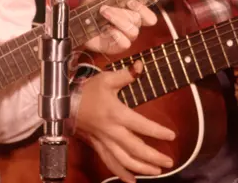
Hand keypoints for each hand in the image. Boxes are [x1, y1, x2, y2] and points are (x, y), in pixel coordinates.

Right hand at [74, 62, 175, 182]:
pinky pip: (110, 163)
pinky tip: (132, 180)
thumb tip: (141, 66)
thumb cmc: (87, 90)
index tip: (172, 136)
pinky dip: (121, 173)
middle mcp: (112, 131)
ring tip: (156, 171)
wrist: (64, 103)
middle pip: (135, 149)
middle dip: (154, 157)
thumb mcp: (106, 79)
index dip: (158, 132)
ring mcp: (104, 141)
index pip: (141, 125)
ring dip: (141, 168)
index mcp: (116, 113)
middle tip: (169, 162)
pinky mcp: (97, 146)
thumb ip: (125, 75)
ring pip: (124, 160)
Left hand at [81, 0, 158, 55]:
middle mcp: (132, 27)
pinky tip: (105, 29)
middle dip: (121, 12)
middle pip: (138, 20)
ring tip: (103, 13)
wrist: (78, 20)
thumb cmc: (94, 7)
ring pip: (133, 31)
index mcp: (133, 14)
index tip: (130, 2)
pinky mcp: (117, 48)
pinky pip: (125, 43)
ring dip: (117, 20)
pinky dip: (115, 34)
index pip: (150, 18)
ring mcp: (125, 38)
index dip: (143, 10)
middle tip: (105, 8)